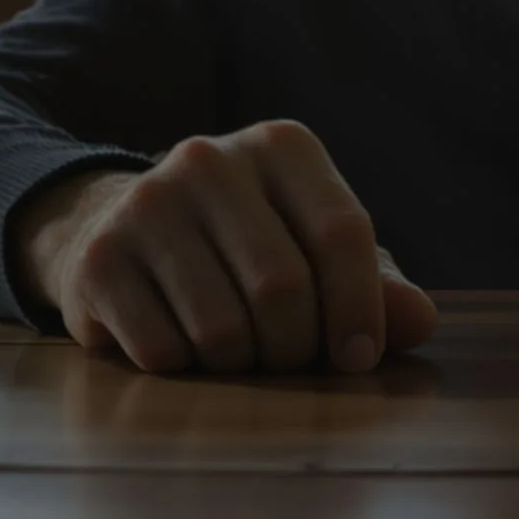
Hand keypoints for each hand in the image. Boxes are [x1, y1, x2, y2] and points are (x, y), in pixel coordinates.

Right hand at [13, 120, 438, 373]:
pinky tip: (181, 344)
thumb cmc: (249, 251)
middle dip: (296, 348)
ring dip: (240, 365)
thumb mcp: (319, 255)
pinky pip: (163, 351)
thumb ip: (377, 286)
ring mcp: (146, 204)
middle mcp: (210, 160)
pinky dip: (185, 371)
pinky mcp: (98, 258)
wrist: (120, 233)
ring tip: (237, 350)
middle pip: (281, 289)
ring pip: (221, 329)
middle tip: (290, 361)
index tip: (359, 358)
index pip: (342, 233)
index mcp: (282, 147)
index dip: (360, 310)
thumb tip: (420, 322)